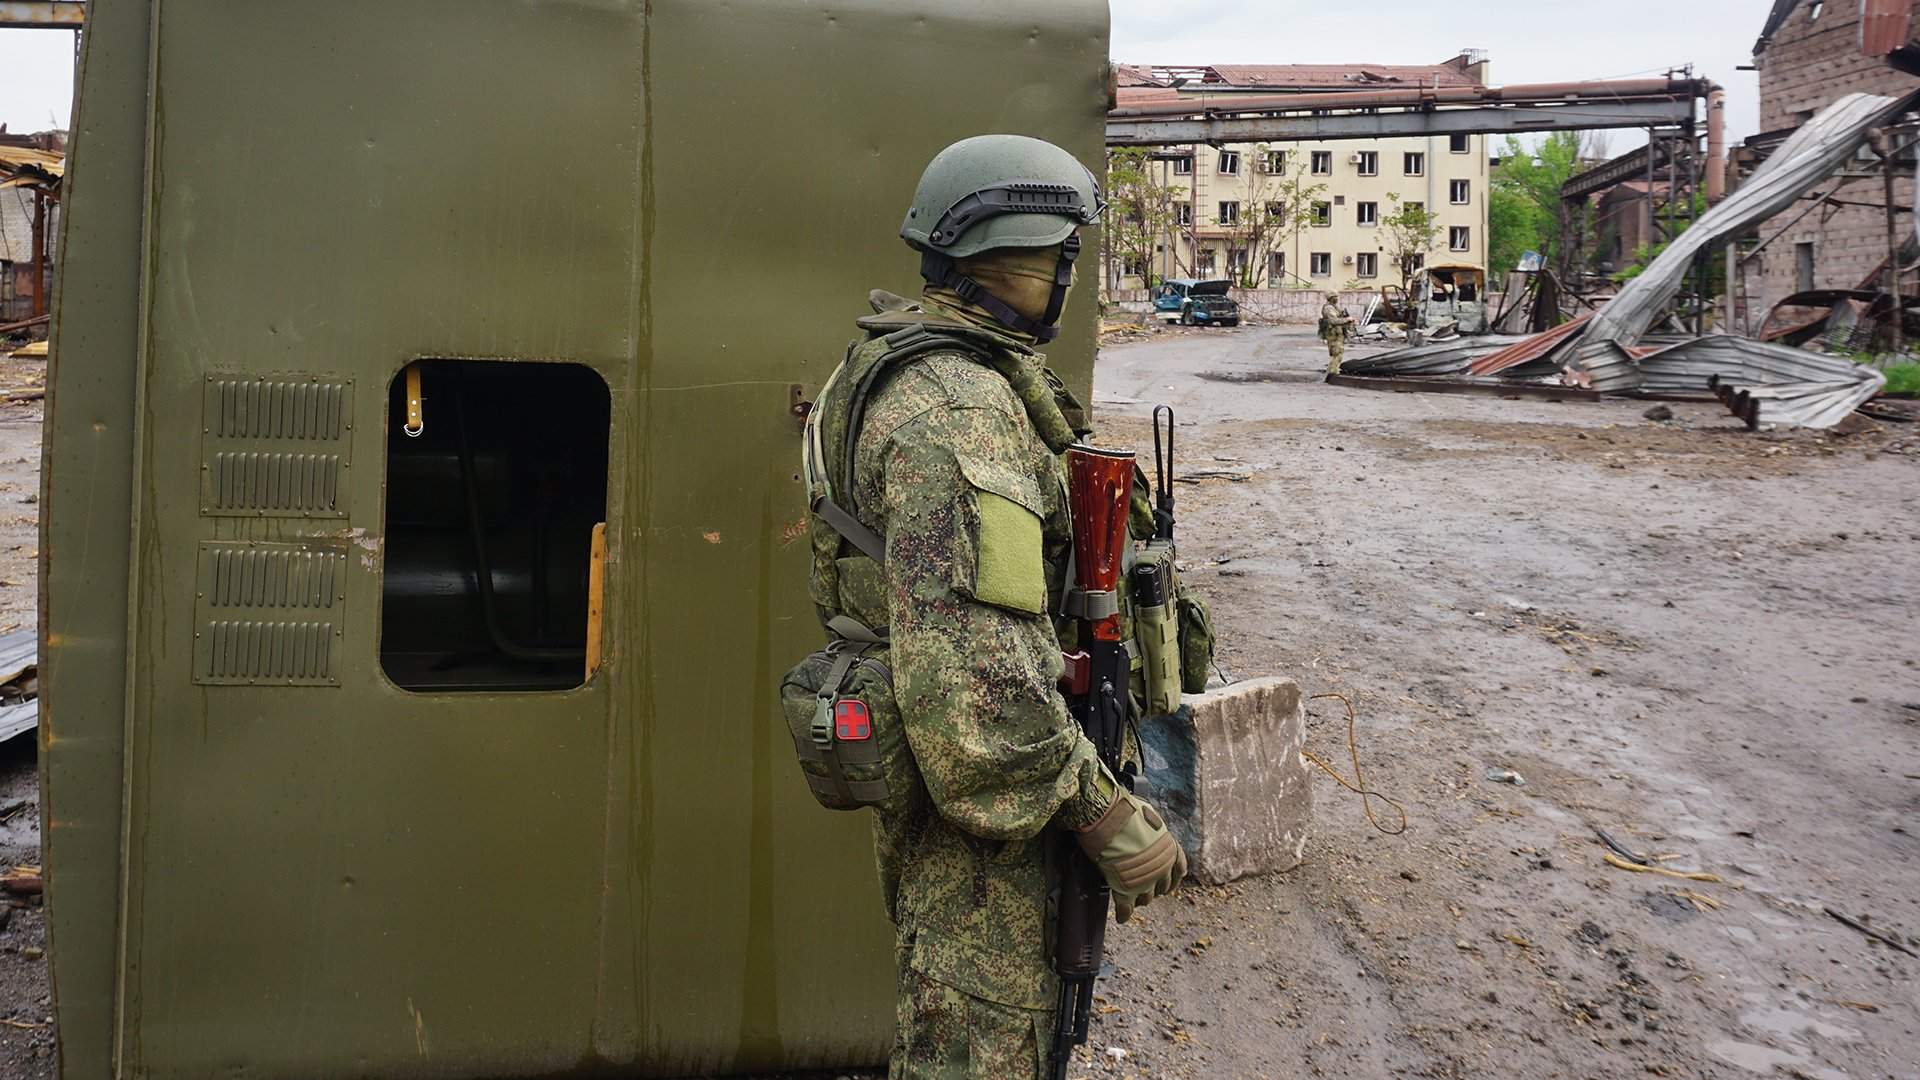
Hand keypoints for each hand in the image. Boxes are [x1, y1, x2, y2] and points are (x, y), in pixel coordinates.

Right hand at [1076, 790, 1186, 922]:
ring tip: (1131, 899)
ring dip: (1139, 899)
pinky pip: (1126, 908)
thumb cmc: (1125, 809)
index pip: (1178, 871)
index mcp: (1170, 849)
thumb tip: (1146, 823)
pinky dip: (1124, 913)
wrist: (1107, 815)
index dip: (1170, 878)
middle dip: (1154, 888)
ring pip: (1146, 899)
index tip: (1165, 882)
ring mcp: (1144, 880)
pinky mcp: (1125, 889)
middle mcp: (1162, 867)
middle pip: (1162, 887)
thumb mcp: (1148, 814)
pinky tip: (1121, 917)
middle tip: (1143, 888)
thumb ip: (1151, 827)